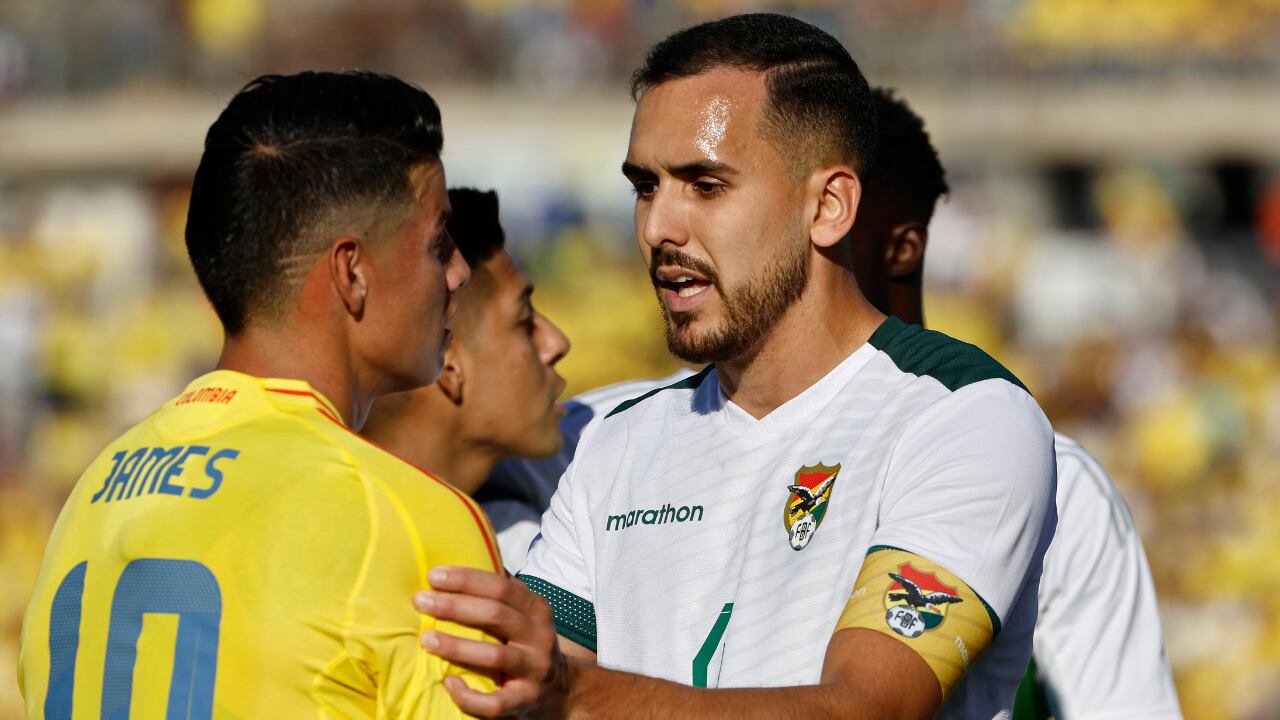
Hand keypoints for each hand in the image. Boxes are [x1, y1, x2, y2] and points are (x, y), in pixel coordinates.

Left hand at [416, 566, 569, 717]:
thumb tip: (464, 560)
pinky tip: (449, 683)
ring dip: (456, 646)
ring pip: (495, 655)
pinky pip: (495, 703)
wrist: (560, 689)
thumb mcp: (524, 614)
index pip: (501, 587)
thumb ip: (501, 592)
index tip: (434, 576)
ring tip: (427, 639)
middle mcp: (539, 637)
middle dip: (454, 606)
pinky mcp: (525, 701)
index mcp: (536, 609)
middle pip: (496, 614)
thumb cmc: (528, 644)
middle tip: (421, 601)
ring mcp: (535, 670)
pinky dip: (469, 695)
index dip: (467, 579)